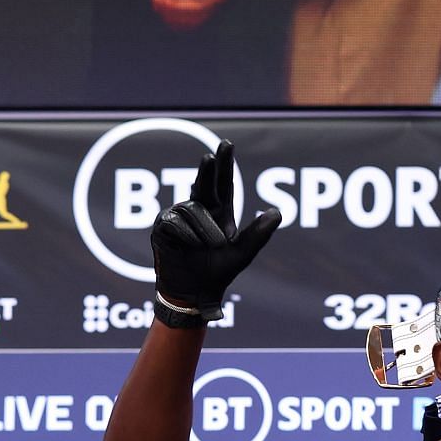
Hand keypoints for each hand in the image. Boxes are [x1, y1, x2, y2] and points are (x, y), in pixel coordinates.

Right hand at [151, 140, 280, 313]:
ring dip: (206, 230)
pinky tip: (187, 247)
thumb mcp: (242, 254)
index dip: (224, 165)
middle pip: (204, 183)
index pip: (222, 184)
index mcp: (218, 214)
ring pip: (193, 209)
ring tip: (211, 247)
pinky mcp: (162, 226)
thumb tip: (278, 212)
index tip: (227, 144)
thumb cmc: (217, 274)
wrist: (194, 295)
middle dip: (209, 168)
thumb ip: (259, 234)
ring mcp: (177, 216)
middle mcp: (197, 210)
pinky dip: (187, 235)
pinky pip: (176, 222)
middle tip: (212, 155)